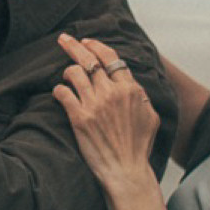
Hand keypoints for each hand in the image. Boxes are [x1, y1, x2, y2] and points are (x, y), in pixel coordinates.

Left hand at [54, 32, 162, 185]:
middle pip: (89, 59)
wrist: (126, 171)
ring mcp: (95, 104)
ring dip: (67, 73)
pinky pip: (62, 93)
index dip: (96, 46)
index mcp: (131, 89)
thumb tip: (132, 85)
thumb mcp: (151, 117)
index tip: (87, 41)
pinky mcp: (79, 117)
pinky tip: (59, 94)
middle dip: (73, 45)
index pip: (111, 57)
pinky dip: (58, 91)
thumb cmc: (139, 147)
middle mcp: (112, 93)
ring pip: (74, 73)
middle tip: (63, 38)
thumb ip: (141, 96)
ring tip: (65, 78)